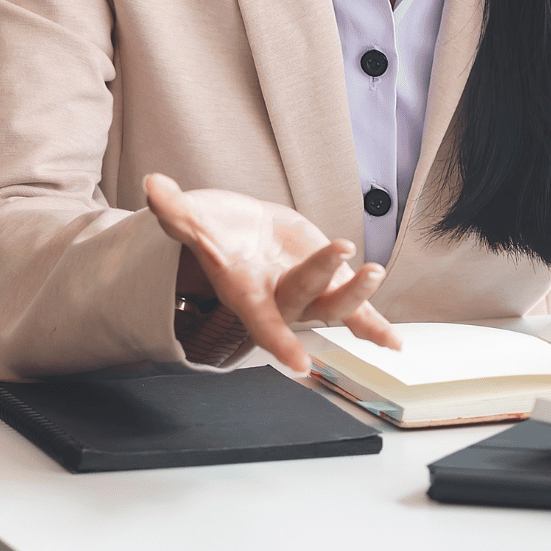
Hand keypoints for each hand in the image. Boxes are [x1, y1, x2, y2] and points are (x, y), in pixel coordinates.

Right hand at [144, 173, 401, 371]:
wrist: (241, 234)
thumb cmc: (216, 230)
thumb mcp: (194, 219)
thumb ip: (176, 211)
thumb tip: (153, 186)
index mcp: (246, 291)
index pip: (263, 321)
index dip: (279, 342)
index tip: (301, 365)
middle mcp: (279, 299)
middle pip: (305, 300)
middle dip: (324, 277)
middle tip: (340, 245)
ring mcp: (307, 295)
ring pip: (336, 307)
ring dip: (359, 296)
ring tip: (375, 270)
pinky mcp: (329, 285)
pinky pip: (357, 314)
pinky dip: (376, 328)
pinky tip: (397, 344)